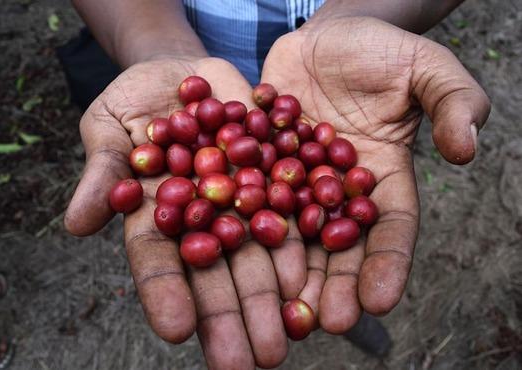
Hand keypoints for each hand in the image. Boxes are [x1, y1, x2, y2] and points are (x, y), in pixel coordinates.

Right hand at [64, 58, 305, 368]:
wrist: (187, 76)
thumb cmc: (135, 102)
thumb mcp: (110, 126)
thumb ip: (102, 172)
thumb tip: (77, 222)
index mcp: (160, 214)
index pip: (160, 260)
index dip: (166, 293)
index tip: (176, 331)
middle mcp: (206, 217)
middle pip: (219, 270)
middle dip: (233, 315)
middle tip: (250, 362)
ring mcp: (243, 199)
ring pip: (260, 252)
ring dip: (275, 294)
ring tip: (292, 334)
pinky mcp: (276, 174)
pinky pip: (293, 207)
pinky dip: (304, 239)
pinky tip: (316, 274)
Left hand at [261, 17, 489, 332]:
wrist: (326, 38)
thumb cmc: (382, 51)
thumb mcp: (427, 67)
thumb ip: (454, 101)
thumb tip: (466, 148)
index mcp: (382, 180)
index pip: (390, 231)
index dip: (386, 265)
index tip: (378, 302)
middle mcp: (336, 191)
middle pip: (335, 245)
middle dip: (331, 284)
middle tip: (320, 322)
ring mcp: (294, 180)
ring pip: (288, 230)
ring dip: (283, 268)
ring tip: (276, 304)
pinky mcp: (260, 162)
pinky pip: (249, 191)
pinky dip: (240, 216)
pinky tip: (229, 244)